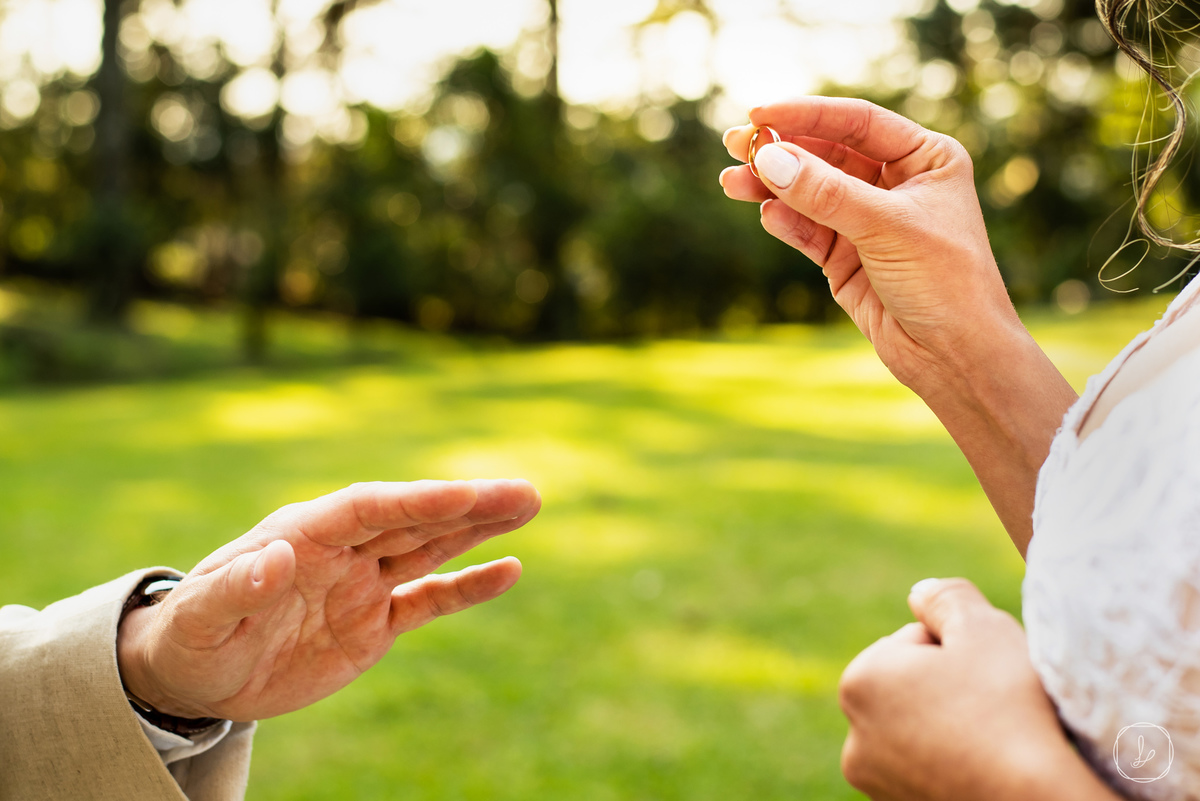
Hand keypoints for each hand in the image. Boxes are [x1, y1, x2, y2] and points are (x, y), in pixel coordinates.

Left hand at [117, 479, 540, 721]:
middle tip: (525, 492)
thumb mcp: (200, 619)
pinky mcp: (374, 623)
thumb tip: (276, 558)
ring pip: (429, 548)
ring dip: (477, 528)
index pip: (369, 509)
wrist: (197, 678)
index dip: (419, 500)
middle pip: (413, 520)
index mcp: (303, 534)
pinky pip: (429, 599)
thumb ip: (233, 590)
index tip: (466, 494)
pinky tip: (507, 569)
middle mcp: (342, 551)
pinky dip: (467, 587)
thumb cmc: (191, 639)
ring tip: (526, 505)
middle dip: (468, 505)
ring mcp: (362, 584)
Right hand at [722, 98, 1077, 553]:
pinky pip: (807, 229)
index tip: (760, 114)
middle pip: (826, 154)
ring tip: (732, 183)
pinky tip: (766, 214)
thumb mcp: (887, 228)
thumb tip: (768, 160)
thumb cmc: (945, 282)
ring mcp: (867, 221)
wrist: (955, 356)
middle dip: (782, 149)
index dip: (808, 115)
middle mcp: (895, 183)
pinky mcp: (845, 257)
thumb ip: (826, 194)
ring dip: (772, 186)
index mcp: (925, 158)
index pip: (858, 122)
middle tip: (735, 143)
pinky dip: (785, 221)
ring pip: (810, 192)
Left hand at [838, 578, 1121, 800]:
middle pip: (915, 686)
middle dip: (949, 687)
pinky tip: (986, 766)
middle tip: (992, 709)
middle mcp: (854, 738)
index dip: (962, 650)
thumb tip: (921, 592)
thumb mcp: (983, 628)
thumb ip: (946, 597)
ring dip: (952, 724)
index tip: (986, 678)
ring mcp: (876, 782)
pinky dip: (955, 762)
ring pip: (924, 727)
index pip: (917, 640)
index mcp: (859, 681)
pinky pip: (933, 767)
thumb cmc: (1009, 711)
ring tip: (991, 739)